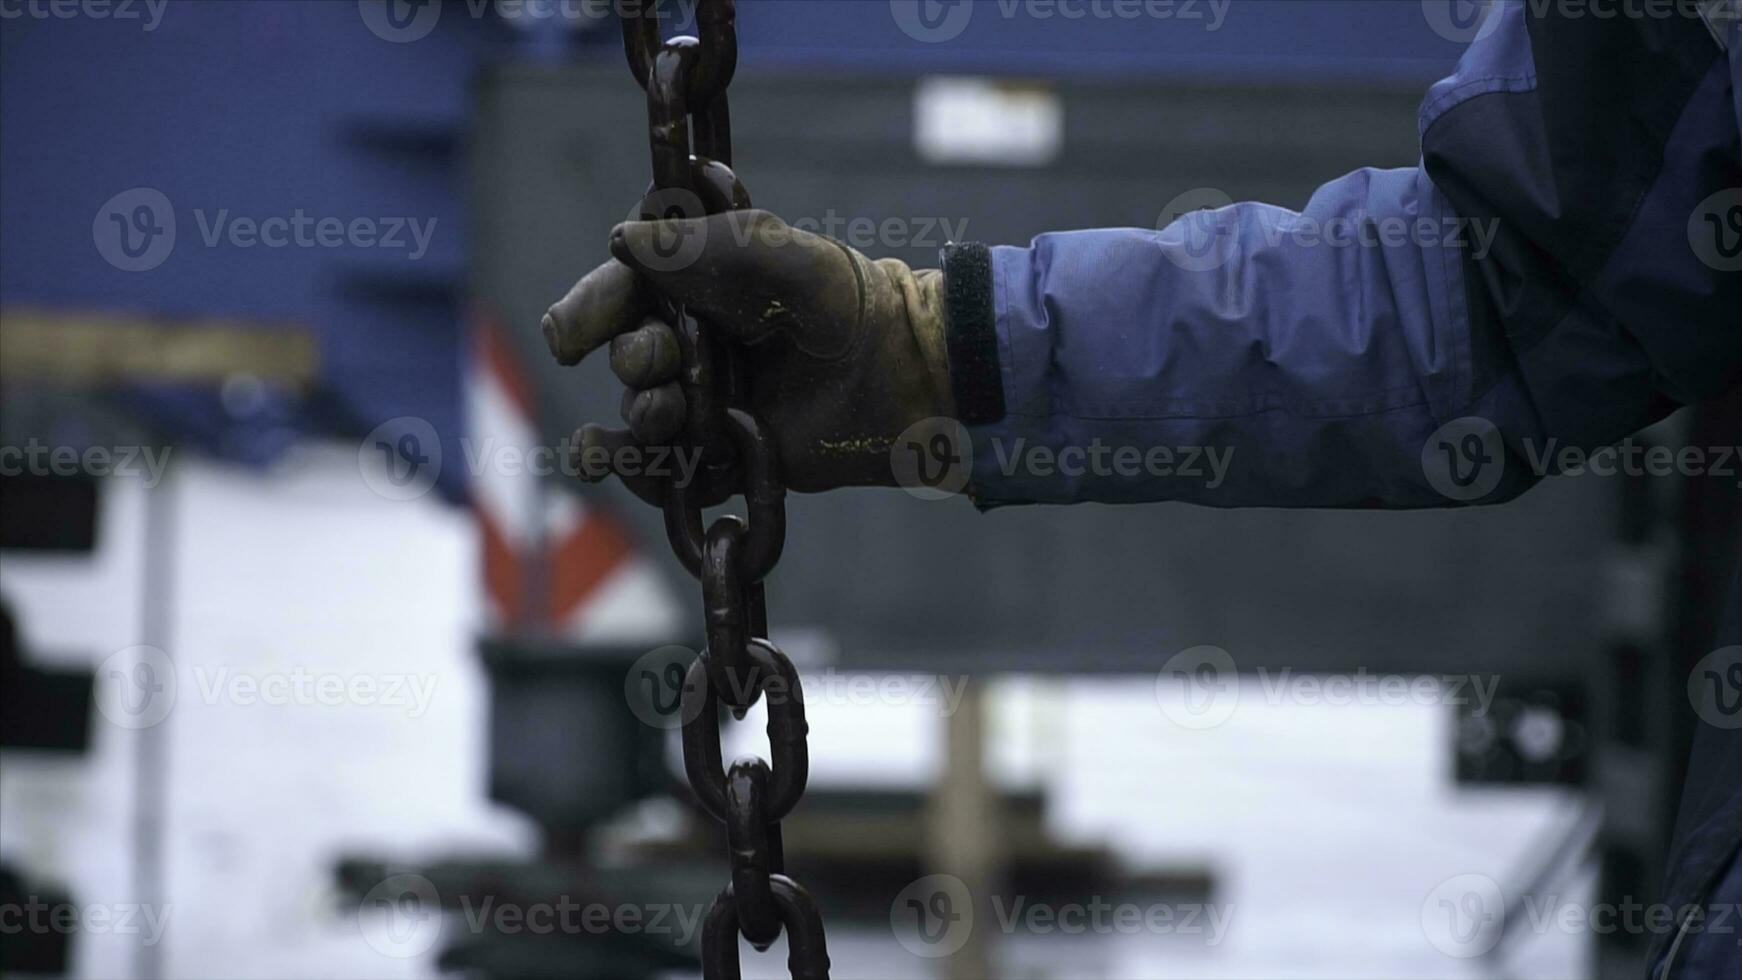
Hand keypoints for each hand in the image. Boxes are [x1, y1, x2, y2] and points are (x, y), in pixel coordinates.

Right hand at [542, 209, 954, 493]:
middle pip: (625, 357)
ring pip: (637, 418)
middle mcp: (691, 344)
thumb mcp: (778, 256)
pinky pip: (663, 474)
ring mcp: (704, 404)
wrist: (899, 376)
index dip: (588, 311)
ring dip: (636, 417)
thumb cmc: (844, 303)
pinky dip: (639, 474)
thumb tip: (621, 240)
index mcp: (695, 286)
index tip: (573, 335)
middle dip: (631, 360)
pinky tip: (625, 465)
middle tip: (661, 360)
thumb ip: (703, 245)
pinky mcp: (721, 458)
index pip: (620, 294)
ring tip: (666, 412)